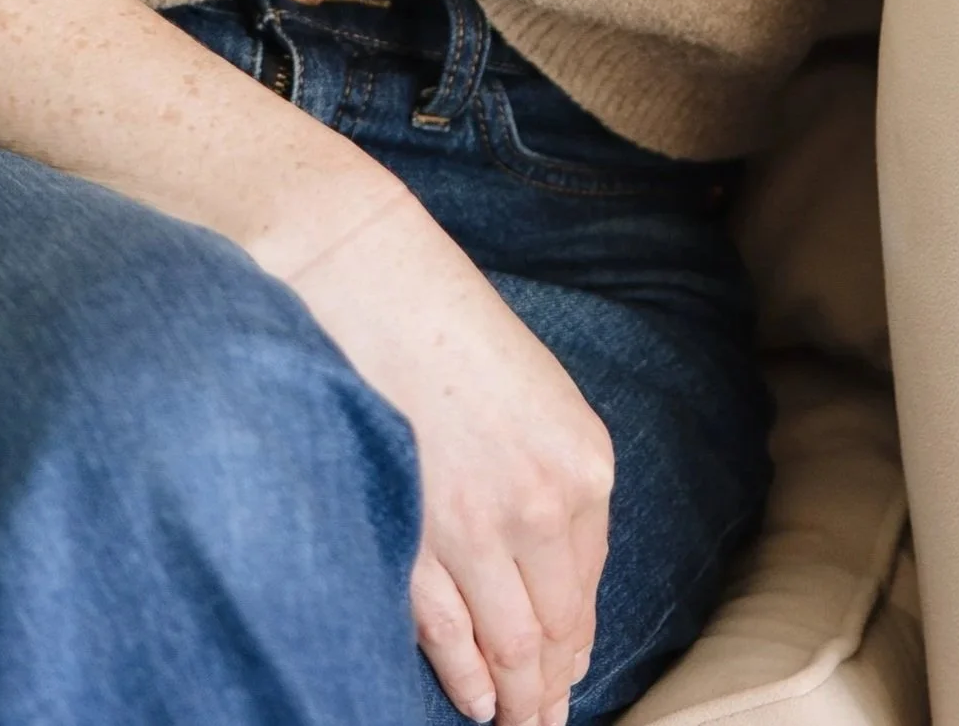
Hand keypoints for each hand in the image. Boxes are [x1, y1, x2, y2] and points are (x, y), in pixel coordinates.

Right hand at [263, 173, 613, 725]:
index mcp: (584, 461)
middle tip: (547, 722)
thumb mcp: (535, 394)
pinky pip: (452, 632)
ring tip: (518, 724)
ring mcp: (478, 526)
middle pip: (556, 626)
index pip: (587, 582)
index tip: (569, 674)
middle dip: (551, 684)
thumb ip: (550, 475)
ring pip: (512, 643)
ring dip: (518, 696)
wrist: (370, 277)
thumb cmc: (447, 325)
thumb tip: (548, 568)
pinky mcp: (417, 536)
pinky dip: (468, 677)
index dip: (576, 640)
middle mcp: (544, 502)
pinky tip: (478, 703)